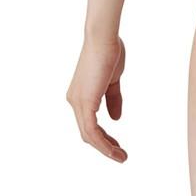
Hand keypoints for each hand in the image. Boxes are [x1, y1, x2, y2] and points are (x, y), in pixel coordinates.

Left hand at [66, 35, 126, 161]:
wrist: (103, 38)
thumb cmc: (108, 52)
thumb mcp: (113, 80)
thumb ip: (113, 99)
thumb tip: (116, 119)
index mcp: (81, 95)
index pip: (89, 123)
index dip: (104, 136)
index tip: (117, 144)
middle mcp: (75, 101)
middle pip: (87, 133)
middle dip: (104, 146)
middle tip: (120, 155)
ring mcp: (78, 103)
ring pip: (88, 135)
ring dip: (105, 148)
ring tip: (121, 157)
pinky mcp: (85, 103)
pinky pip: (92, 131)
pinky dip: (103, 143)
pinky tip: (114, 149)